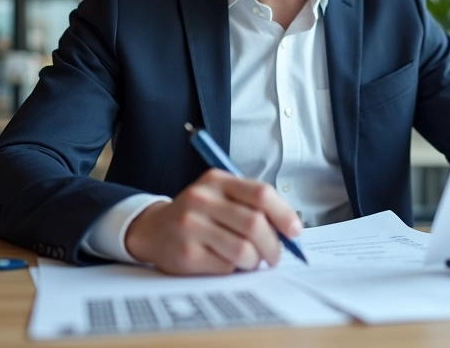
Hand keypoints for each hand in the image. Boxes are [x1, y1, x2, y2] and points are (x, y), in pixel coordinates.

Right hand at [123, 169, 302, 274]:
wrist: (153, 229)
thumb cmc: (199, 214)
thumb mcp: (221, 196)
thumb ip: (253, 205)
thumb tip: (290, 230)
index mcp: (218, 181)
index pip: (261, 194)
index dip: (284, 214)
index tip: (295, 231)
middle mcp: (202, 199)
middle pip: (255, 224)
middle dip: (273, 246)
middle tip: (274, 256)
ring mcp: (191, 226)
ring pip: (243, 250)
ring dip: (254, 261)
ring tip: (250, 261)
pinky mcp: (185, 253)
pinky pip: (225, 267)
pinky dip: (233, 270)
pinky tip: (225, 263)